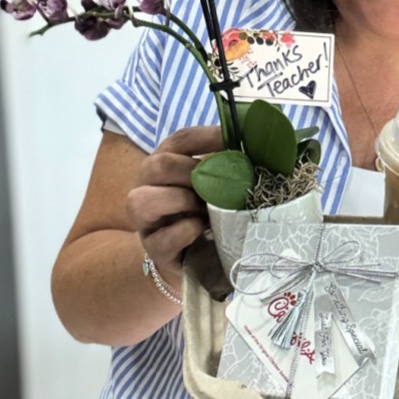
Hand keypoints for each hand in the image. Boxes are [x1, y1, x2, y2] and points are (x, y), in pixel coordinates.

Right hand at [126, 125, 222, 275]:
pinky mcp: (154, 250)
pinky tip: (201, 230)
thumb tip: (257, 146)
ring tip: (203, 209)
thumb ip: (230, 168)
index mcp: (168, 166)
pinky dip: (185, 231)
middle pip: (156, 165)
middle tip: (217, 184)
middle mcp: (149, 188)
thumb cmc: (209, 217)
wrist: (198, 261)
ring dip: (179, 200)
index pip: (179, 140)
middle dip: (190, 171)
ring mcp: (147, 222)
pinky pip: (161, 239)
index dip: (206, 137)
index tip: (234, 141)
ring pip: (142, 200)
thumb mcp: (220, 189)